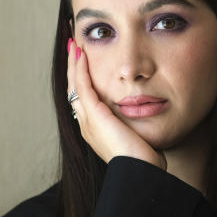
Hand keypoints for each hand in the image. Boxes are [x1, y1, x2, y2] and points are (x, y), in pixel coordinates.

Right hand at [67, 38, 165, 168]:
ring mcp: (88, 120)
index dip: (81, 78)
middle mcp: (86, 124)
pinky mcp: (95, 116)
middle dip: (72, 66)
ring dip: (73, 62)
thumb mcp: (137, 139)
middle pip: (73, 89)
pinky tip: (80, 52)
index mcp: (95, 129)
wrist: (140, 174)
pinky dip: (79, 68)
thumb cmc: (144, 162)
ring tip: (73, 42)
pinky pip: (82, 86)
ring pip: (74, 85)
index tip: (83, 61)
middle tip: (72, 44)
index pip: (83, 97)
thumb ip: (135, 126)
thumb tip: (144, 116)